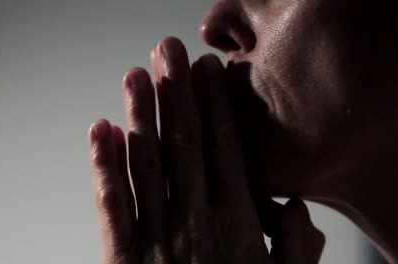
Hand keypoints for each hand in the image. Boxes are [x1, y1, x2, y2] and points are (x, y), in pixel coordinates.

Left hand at [87, 36, 324, 263]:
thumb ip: (297, 249)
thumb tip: (297, 207)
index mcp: (235, 227)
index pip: (224, 151)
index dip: (215, 108)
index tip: (208, 72)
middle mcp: (194, 223)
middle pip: (184, 145)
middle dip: (177, 94)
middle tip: (169, 51)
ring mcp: (155, 239)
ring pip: (146, 165)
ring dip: (139, 116)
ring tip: (135, 76)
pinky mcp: (122, 258)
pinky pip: (111, 206)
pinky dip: (102, 166)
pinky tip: (100, 131)